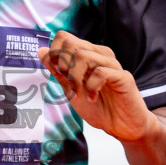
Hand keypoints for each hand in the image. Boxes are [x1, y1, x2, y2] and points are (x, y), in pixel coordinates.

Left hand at [37, 31, 155, 142]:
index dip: (54, 53)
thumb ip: (58, 71)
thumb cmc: (98, 107)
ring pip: (84, 56)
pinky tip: (93, 97)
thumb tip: (41, 50)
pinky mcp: (124, 76)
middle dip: (63, 66)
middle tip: (69, 86)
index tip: (57, 73)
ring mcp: (112, 64)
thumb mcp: (71, 89)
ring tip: (79, 94)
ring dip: (75, 79)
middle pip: (71, 44)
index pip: (64, 37)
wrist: (121, 127)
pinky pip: (101, 72)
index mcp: (87, 54)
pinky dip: (91, 87)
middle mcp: (100, 54)